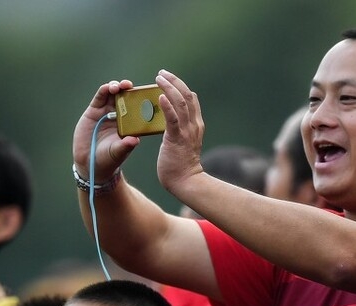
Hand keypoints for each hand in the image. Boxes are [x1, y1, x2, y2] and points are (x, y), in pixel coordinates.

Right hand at [72, 79, 139, 183]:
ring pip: (112, 94)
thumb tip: (136, 140)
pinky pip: (100, 97)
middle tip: (130, 86)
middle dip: (128, 90)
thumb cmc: (107, 159)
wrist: (89, 163)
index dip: (140, 99)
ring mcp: (106, 112)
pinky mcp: (94, 111)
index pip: (136, 108)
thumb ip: (126, 145)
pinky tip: (108, 88)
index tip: (144, 94)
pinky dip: (104, 90)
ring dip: (116, 87)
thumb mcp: (118, 152)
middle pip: (125, 97)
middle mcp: (118, 116)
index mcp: (128, 124)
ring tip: (119, 87)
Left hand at [155, 70, 205, 192]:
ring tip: (159, 78)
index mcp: (196, 125)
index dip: (181, 86)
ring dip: (169, 88)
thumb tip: (172, 124)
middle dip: (174, 81)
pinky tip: (159, 96)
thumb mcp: (184, 143)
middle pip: (187, 95)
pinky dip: (167, 106)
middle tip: (161, 73)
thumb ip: (180, 132)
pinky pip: (172, 118)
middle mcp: (194, 125)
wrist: (186, 181)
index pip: (191, 100)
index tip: (169, 79)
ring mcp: (187, 131)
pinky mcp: (177, 138)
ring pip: (180, 103)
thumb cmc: (181, 166)